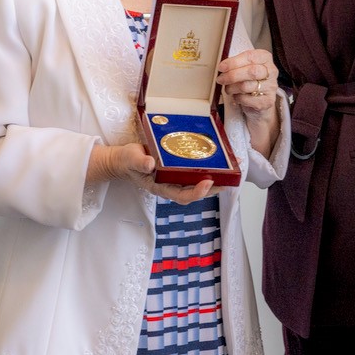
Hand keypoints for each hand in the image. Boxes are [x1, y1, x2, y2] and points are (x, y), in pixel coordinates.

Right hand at [86, 142, 217, 203]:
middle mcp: (170, 185)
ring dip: (213, 181)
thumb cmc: (128, 161)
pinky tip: (216, 164)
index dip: (197, 191)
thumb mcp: (131, 159)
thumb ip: (139, 162)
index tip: (209, 182)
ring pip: (196, 184)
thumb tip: (150, 164)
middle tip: (229, 181)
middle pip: (194, 192)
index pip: (182, 195)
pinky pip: (193, 174)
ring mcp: (174, 179)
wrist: (124, 160)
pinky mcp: (176, 170)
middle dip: (213, 189)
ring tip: (229, 174)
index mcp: (160, 186)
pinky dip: (205, 170)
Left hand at [217, 49, 281, 157]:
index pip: (252, 55)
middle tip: (220, 79)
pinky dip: (239, 100)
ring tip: (227, 91)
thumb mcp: (242, 72)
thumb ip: (234, 64)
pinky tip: (236, 101)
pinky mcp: (267, 104)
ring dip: (234, 88)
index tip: (221, 66)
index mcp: (265, 59)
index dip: (235, 60)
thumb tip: (216, 62)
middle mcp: (271, 72)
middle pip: (252, 70)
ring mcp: (271, 88)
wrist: (259, 111)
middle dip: (233, 75)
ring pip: (249, 85)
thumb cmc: (247, 87)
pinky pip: (250, 100)